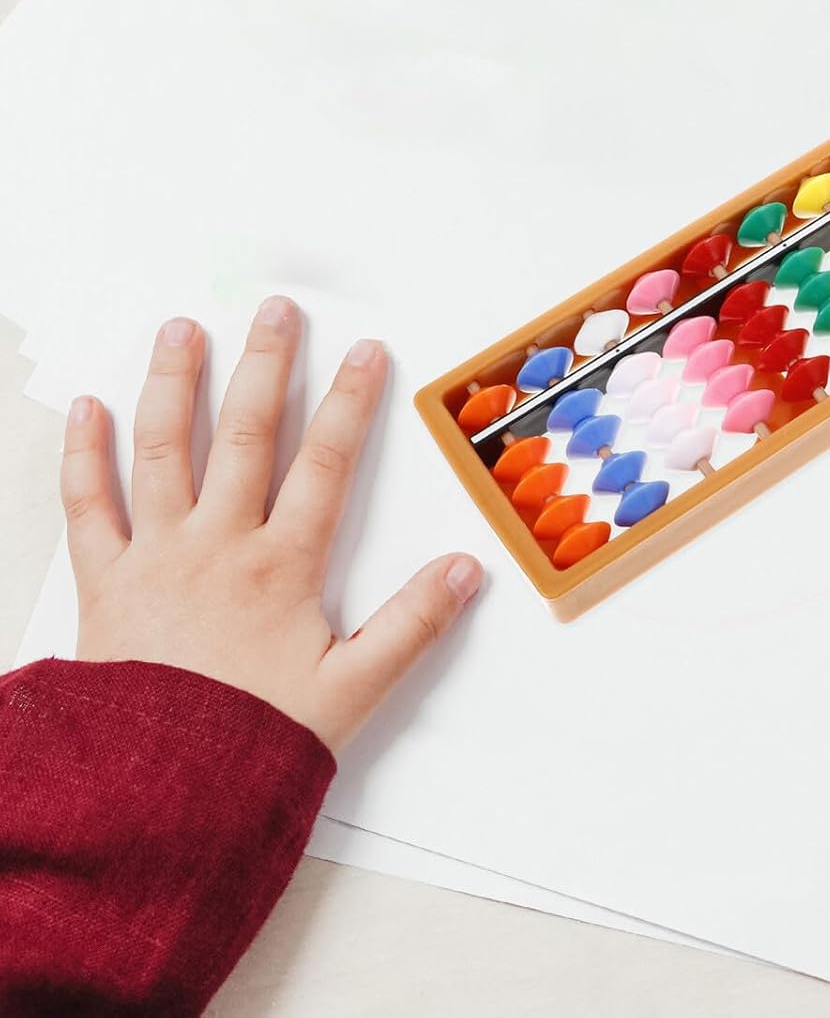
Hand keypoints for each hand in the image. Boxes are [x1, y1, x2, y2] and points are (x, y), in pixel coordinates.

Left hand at [60, 296, 482, 752]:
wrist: (153, 796)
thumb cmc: (251, 742)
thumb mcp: (351, 690)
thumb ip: (412, 625)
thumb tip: (466, 570)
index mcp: (281, 567)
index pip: (327, 464)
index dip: (352, 403)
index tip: (366, 352)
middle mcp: (219, 545)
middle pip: (248, 436)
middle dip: (266, 366)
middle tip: (275, 310)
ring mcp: (156, 557)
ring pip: (165, 452)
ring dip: (175, 385)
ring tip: (182, 330)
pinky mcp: (103, 583)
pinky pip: (88, 507)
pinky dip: (85, 454)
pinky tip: (89, 409)